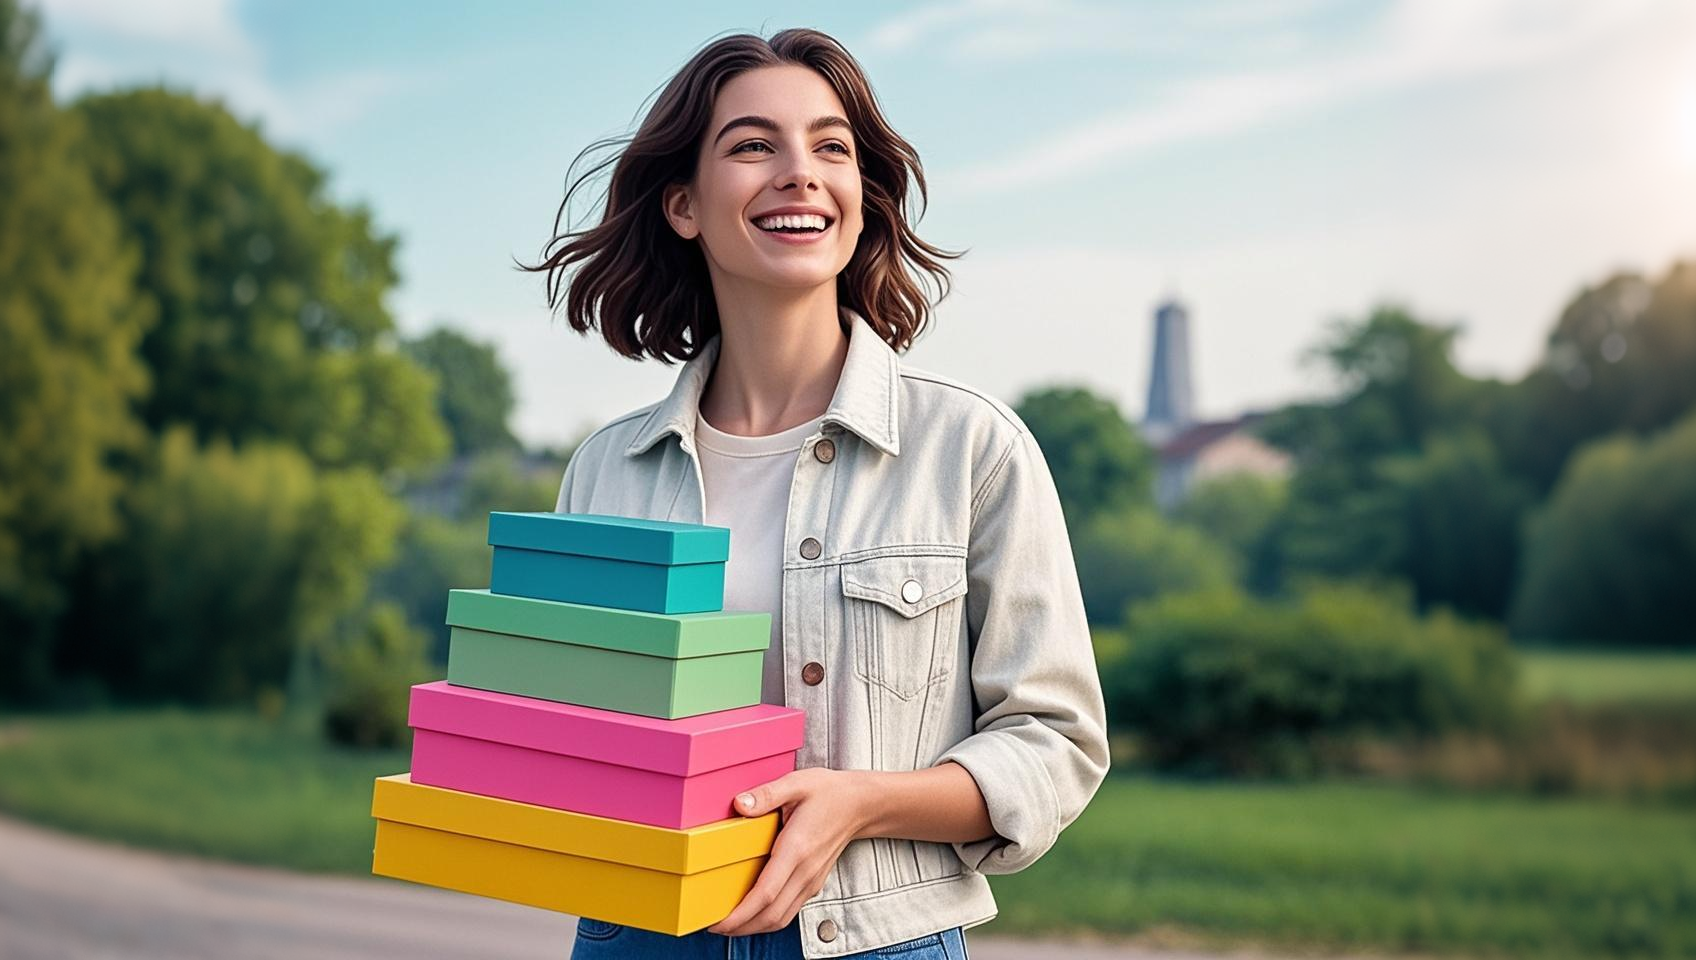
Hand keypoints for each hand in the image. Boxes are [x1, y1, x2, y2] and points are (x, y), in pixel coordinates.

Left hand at [705, 767, 870, 936]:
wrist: (861, 805)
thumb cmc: (829, 792)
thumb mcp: (796, 783)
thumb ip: (766, 794)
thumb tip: (739, 804)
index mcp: (797, 848)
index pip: (766, 893)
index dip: (740, 913)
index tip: (718, 921)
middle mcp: (805, 871)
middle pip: (771, 915)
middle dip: (740, 927)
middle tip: (713, 926)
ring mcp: (811, 880)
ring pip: (780, 918)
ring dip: (753, 928)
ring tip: (728, 925)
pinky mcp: (813, 883)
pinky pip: (789, 911)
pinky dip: (768, 920)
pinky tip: (751, 914)